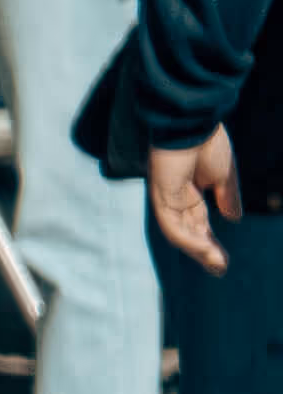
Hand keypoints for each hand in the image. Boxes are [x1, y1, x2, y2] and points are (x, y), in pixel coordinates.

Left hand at [162, 131, 239, 273]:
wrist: (194, 125)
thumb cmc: (207, 143)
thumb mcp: (224, 176)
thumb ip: (227, 197)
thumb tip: (233, 218)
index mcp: (190, 193)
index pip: (198, 224)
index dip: (209, 242)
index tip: (222, 260)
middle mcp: (176, 198)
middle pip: (188, 232)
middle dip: (204, 252)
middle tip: (219, 268)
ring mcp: (166, 198)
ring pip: (179, 233)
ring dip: (198, 250)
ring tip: (217, 264)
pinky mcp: (160, 197)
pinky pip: (172, 225)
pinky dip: (188, 238)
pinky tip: (205, 249)